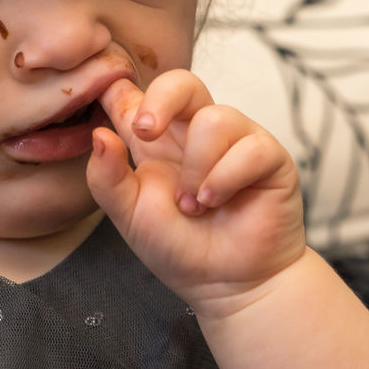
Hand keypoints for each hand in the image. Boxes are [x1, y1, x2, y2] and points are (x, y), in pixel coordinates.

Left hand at [85, 71, 305, 316]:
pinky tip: (215, 202)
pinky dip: (225, 178)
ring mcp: (235, 141)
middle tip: (144, 132)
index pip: (137, 94)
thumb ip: (106, 177)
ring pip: (215, 118)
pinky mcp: (269, 157)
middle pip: (182, 82)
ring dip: (197, 167)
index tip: (106, 101)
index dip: (119, 88)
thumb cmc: (179, 247)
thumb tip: (99, 134)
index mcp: (157, 139)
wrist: (228, 286)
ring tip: (193, 204)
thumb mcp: (129, 215)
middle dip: (161, 99)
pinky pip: (249, 147)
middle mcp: (194, 132)